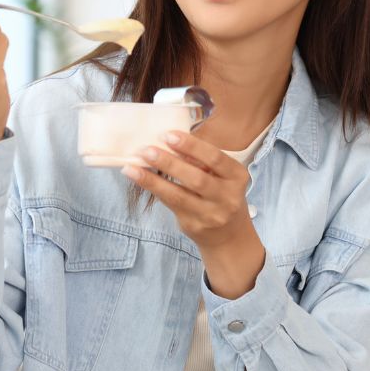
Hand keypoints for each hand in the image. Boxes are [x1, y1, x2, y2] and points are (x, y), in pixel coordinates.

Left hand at [121, 130, 250, 250]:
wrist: (229, 235)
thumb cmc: (222, 194)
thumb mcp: (223, 175)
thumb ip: (203, 161)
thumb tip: (168, 142)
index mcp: (237, 176)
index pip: (214, 158)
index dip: (191, 146)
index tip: (168, 135)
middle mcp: (227, 197)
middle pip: (196, 179)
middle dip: (169, 163)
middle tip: (146, 150)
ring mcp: (211, 214)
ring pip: (178, 195)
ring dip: (152, 180)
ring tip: (132, 168)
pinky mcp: (193, 225)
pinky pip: (170, 204)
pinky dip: (153, 190)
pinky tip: (138, 179)